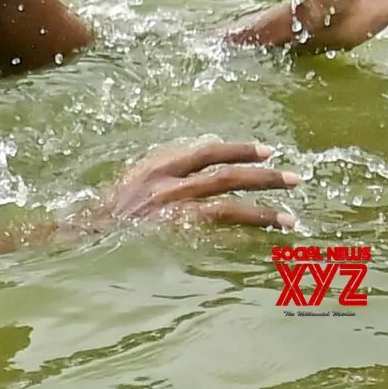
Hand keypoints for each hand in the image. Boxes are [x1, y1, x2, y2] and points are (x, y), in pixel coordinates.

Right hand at [87, 138, 297, 230]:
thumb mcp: (138, 177)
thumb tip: (204, 158)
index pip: (207, 151)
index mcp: (159, 166)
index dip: (239, 149)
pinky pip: (216, 231)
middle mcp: (168, 184)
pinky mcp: (176, 233)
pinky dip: (240, 232)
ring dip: (261, 211)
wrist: (93, 232)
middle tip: (294, 179)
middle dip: (262, 176)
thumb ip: (169, 168)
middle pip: (224, 176)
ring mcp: (172, 210)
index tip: (268, 151)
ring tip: (289, 218)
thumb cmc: (116, 207)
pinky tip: (262, 239)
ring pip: (227, 205)